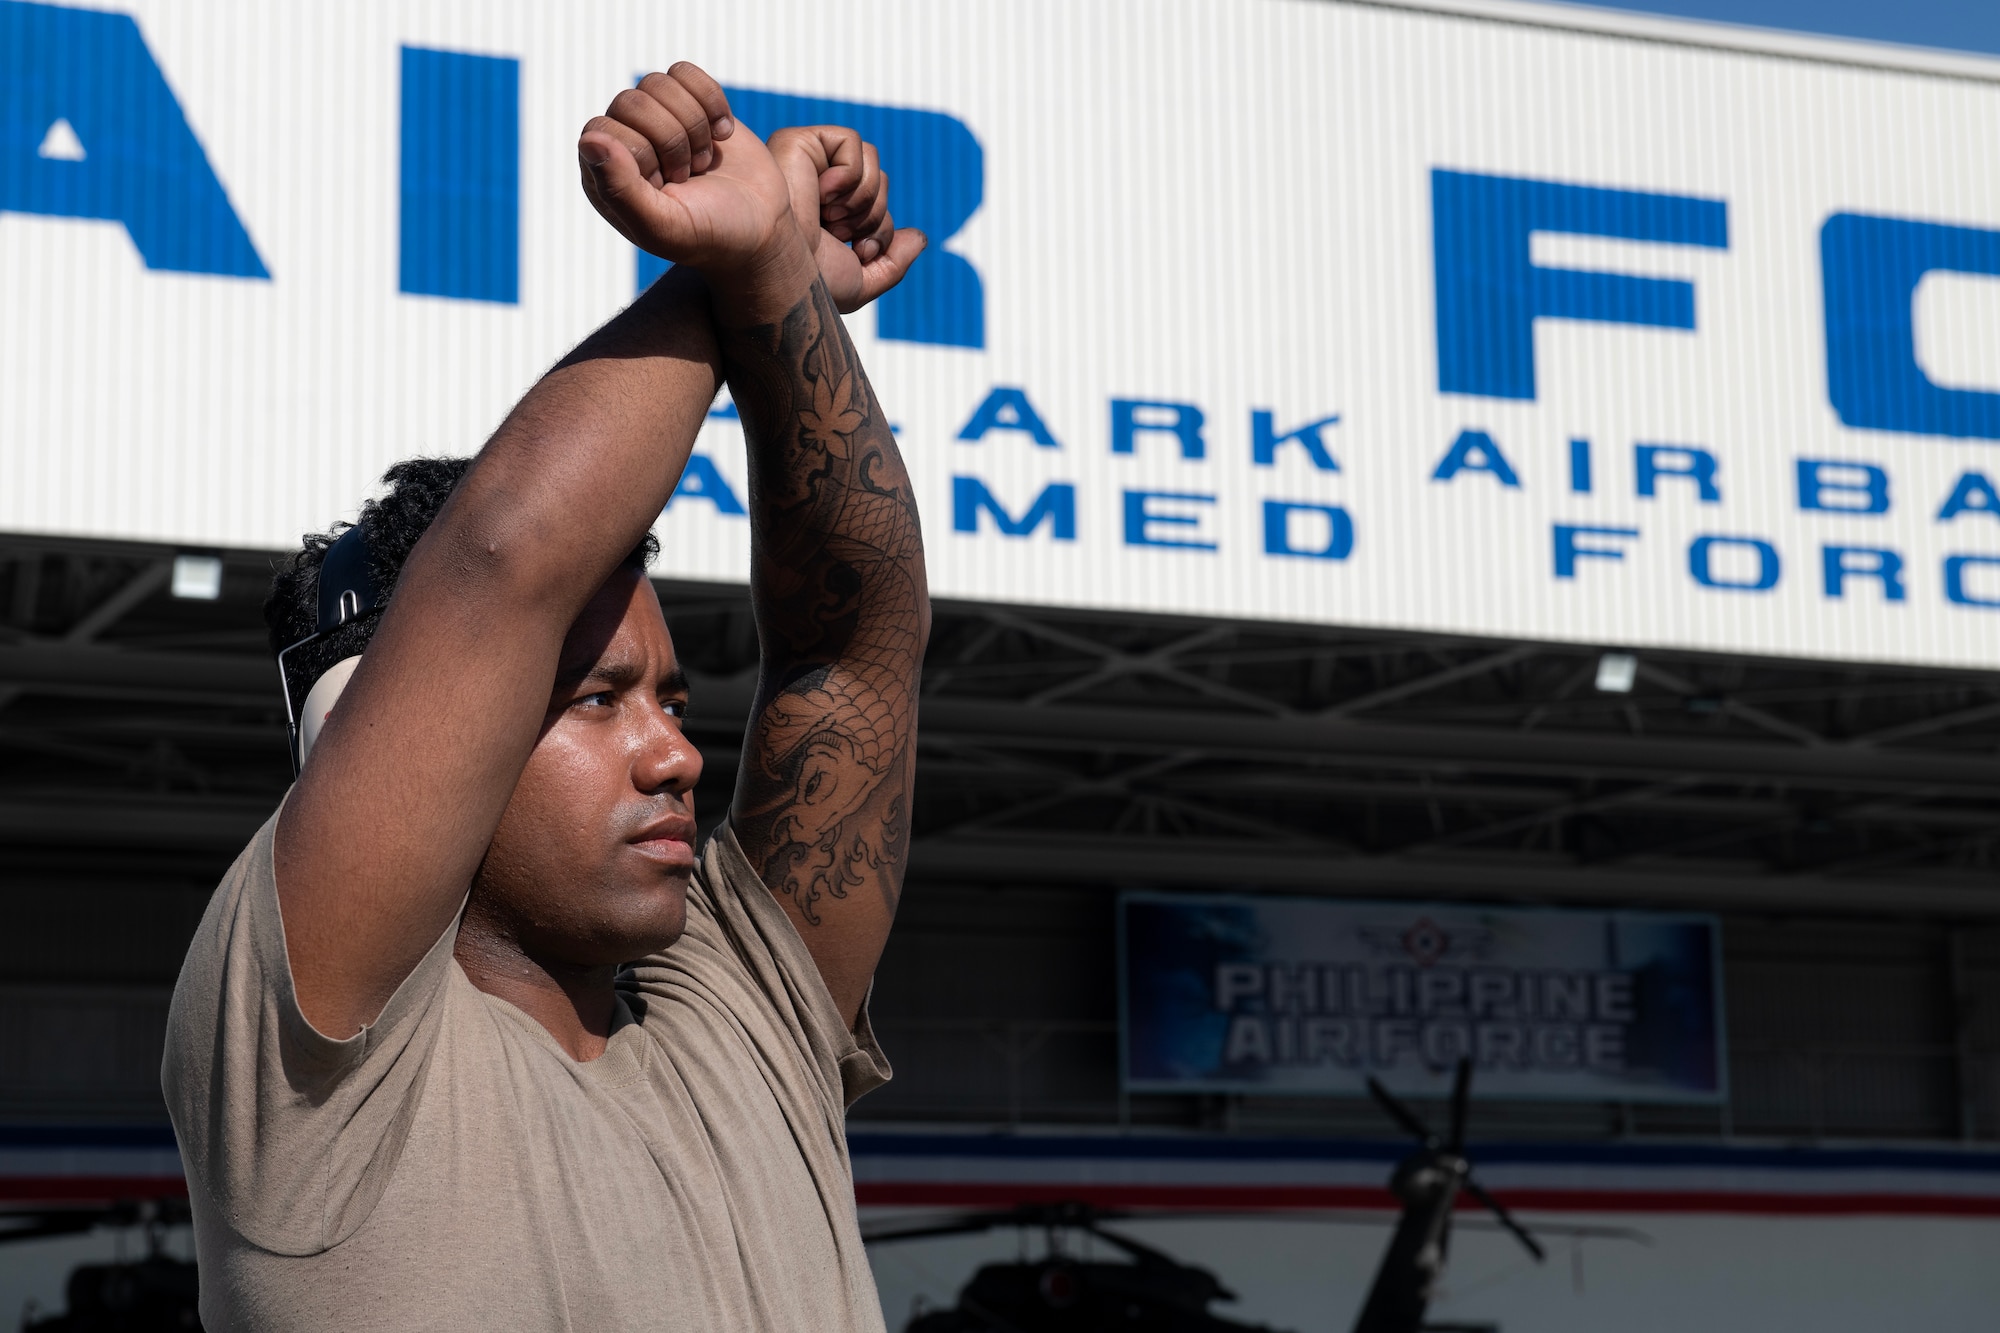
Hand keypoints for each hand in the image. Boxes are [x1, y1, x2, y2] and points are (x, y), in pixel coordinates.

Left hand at [578, 64, 813, 319]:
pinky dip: (712, 102)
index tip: (668, 185)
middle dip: (674, 141)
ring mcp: (654, 119)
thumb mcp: (663, 226)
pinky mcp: (686, 101)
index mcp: (605, 176)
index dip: (645, 153)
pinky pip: (686, 73)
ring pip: (659, 83)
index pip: (606, 130)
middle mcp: (623, 143)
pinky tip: (720, 134)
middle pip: (633, 102)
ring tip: (702, 161)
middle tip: (688, 175)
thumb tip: (590, 140)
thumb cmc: (709, 235)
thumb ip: (619, 190)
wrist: (761, 228)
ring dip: (694, 124)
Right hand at [767, 126, 926, 312]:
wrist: (774, 266)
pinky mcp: (798, 142)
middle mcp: (816, 191)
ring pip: (872, 162)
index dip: (879, 233)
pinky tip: (822, 194)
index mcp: (828, 221)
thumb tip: (920, 237)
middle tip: (838, 233)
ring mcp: (806, 164)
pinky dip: (849, 173)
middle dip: (872, 217)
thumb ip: (893, 264)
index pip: (879, 212)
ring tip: (829, 216)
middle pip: (879, 184)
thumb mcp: (859, 283)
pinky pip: (854, 143)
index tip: (857, 252)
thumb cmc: (805, 280)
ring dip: (863, 198)